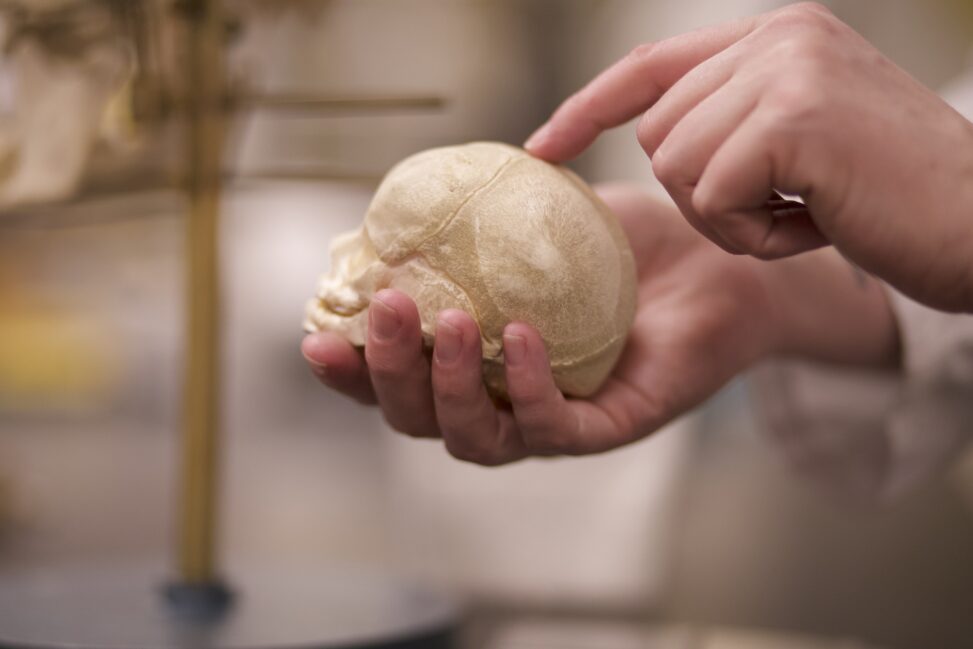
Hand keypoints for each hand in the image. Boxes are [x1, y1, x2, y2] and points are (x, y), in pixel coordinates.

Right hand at [302, 184, 897, 464]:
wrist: (718, 262)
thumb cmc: (625, 245)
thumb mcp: (541, 219)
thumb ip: (479, 215)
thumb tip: (415, 199)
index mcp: (476, 361)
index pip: (397, 379)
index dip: (351, 369)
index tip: (315, 335)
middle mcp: (504, 400)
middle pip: (421, 418)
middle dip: (387, 372)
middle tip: (385, 308)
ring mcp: (552, 421)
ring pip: (476, 439)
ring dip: (449, 386)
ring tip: (448, 323)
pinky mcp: (607, 427)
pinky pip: (554, 427)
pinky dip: (527, 387)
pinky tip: (520, 335)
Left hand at [525, 2, 972, 311]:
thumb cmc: (891, 197)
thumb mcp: (805, 138)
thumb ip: (736, 117)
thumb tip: (658, 136)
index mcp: (776, 35)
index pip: (650, 66)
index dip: (589, 108)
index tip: (542, 148)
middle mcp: (778, 36)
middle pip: (656, 131)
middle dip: (701, 192)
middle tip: (779, 207)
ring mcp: (787, 69)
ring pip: (676, 166)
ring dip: (728, 218)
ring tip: (805, 214)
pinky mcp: (793, 117)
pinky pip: (713, 197)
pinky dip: (753, 236)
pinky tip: (816, 226)